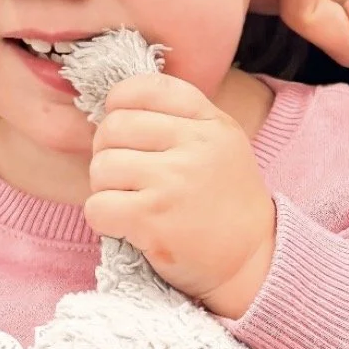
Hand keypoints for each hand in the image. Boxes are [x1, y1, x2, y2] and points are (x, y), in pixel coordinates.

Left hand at [85, 72, 276, 316]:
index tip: (122, 128)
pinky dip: (103, 218)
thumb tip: (113, 108)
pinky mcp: (153, 220)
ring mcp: (173, 182)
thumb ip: (179, 120)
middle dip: (107, 151)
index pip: (147, 88)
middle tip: (124, 175)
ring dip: (104, 188)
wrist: (251, 260)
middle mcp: (195, 146)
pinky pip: (97, 206)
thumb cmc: (225, 202)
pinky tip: (126, 225)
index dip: (120, 103)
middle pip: (113, 127)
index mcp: (211, 123)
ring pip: (101, 167)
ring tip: (129, 201)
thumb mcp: (221, 145)